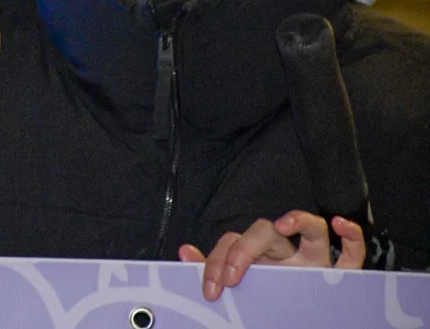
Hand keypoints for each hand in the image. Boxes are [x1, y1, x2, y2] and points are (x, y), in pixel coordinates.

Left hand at [179, 211, 365, 300]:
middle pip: (264, 231)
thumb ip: (212, 271)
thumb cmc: (264, 306)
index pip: (234, 242)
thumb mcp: (237, 292)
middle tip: (229, 278)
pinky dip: (351, 235)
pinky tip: (340, 225)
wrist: (292, 327)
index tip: (211, 288)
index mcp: (258, 259)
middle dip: (243, 249)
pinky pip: (354, 253)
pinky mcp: (342, 278)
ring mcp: (316, 262)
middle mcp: (286, 254)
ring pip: (311, 229)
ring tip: (283, 224)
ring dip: (299, 220)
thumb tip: (184, 253)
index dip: (217, 259)